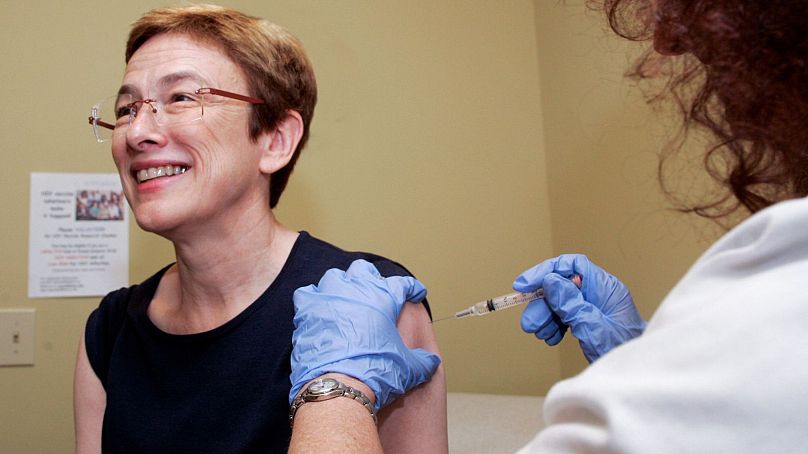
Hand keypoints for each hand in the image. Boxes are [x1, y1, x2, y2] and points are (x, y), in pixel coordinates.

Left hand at [290, 259, 440, 411]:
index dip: (411, 288)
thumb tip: (430, 362)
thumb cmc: (374, 373)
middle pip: (363, 270)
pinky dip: (314, 301)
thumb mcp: (409, 368)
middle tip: (375, 293)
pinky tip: (319, 311)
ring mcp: (329, 297)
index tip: (414, 292)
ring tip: (345, 301)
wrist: (339, 386)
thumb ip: (422, 361)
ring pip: (335, 278)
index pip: (402, 285)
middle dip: (370, 278)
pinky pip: (308, 295)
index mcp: (383, 297)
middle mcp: (356, 290)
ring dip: (341, 287)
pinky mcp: (306, 310)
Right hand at [513, 254, 645, 361]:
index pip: (572, 266)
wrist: (640, 375)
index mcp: (605, 288)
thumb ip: (571, 304)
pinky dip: (554, 325)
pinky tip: (551, 337)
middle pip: (562, 286)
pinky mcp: (590, 320)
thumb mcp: (594, 329)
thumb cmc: (626, 353)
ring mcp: (595, 306)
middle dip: (542, 303)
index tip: (524, 285)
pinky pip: (565, 315)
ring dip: (545, 316)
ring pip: (560, 302)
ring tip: (540, 334)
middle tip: (530, 323)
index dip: (546, 271)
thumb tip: (551, 280)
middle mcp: (599, 293)